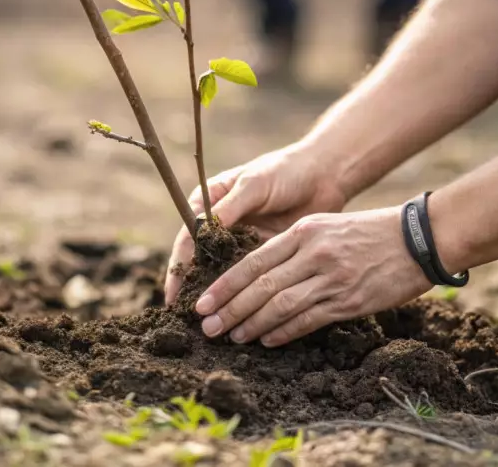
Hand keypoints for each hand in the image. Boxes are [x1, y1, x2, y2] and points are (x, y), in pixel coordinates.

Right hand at [164, 143, 348, 305]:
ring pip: (222, 274)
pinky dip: (243, 295)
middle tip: (195, 320)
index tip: (175, 296)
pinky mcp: (261, 253)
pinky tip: (240, 315)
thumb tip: (202, 232)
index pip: (187, 239)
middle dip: (195, 290)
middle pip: (200, 262)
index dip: (179, 268)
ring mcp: (239, 241)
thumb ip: (230, 208)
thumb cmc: (285, 171)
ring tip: (213, 325)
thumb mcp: (255, 185)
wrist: (322, 176)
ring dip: (219, 297)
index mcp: (208, 202)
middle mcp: (219, 225)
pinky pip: (248, 277)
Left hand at [194, 207, 431, 345]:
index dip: (224, 285)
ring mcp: (332, 278)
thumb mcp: (327, 227)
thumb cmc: (370, 232)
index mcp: (304, 232)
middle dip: (230, 309)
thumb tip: (260, 274)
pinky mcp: (349, 301)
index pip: (253, 261)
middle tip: (207, 328)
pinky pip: (308, 320)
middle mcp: (313, 254)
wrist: (419, 239)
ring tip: (233, 336)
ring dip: (252, 324)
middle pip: (260, 285)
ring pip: (280, 305)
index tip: (202, 302)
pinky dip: (284, 332)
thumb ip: (295, 246)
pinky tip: (268, 340)